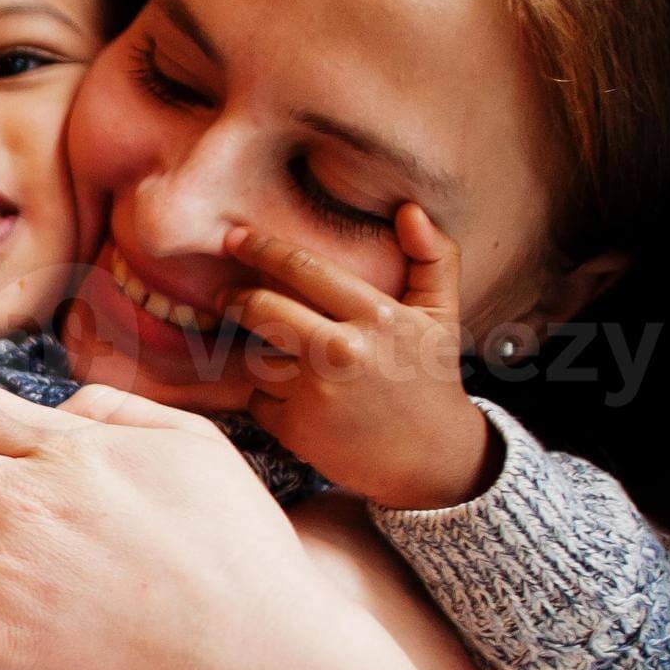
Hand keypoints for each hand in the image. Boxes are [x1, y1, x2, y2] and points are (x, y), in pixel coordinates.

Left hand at [217, 207, 493, 510]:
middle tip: (226, 297)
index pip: (304, 268)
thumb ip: (435, 256)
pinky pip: (259, 400)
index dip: (262, 249)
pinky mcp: (297, 429)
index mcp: (377, 316)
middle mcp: (343, 350)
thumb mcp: (443, 315)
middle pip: (262, 309)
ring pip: (255, 356)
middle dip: (235, 299)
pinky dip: (268, 399)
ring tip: (278, 357)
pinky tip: (296, 402)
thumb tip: (410, 210)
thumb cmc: (431, 381)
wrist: (434, 460)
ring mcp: (317, 392)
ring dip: (258, 354)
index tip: (235, 238)